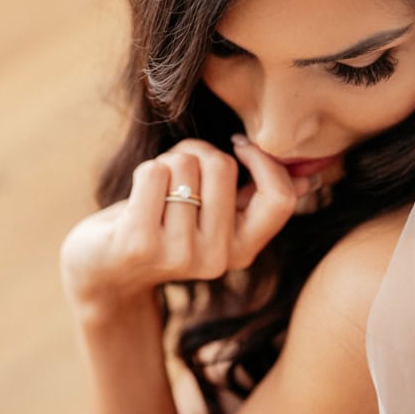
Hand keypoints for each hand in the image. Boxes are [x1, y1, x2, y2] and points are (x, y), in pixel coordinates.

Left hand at [59, 134, 314, 319]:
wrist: (102, 268)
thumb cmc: (161, 225)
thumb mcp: (213, 214)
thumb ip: (254, 196)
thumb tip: (312, 178)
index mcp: (243, 250)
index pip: (280, 199)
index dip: (262, 160)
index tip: (237, 145)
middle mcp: (217, 260)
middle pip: (222, 165)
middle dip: (195, 152)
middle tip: (175, 173)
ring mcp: (179, 257)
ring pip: (183, 164)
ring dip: (164, 164)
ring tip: (153, 194)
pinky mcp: (140, 246)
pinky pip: (153, 173)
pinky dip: (143, 172)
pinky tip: (134, 201)